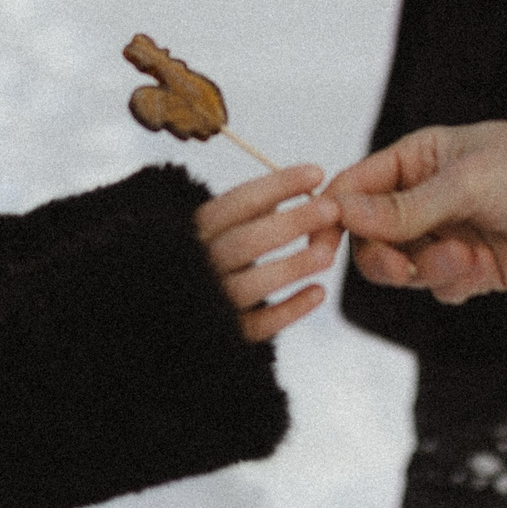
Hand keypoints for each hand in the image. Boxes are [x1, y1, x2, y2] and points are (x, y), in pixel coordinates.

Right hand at [195, 165, 339, 341]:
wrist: (174, 312)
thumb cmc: (208, 257)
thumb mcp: (220, 228)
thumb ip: (252, 211)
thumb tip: (305, 185)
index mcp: (195, 229)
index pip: (238, 202)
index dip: (278, 186)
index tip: (317, 173)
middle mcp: (197, 264)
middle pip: (245, 242)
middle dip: (292, 223)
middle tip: (332, 210)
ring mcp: (210, 300)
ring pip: (251, 285)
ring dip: (293, 267)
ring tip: (329, 254)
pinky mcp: (225, 334)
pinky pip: (259, 325)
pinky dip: (290, 310)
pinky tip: (318, 292)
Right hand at [324, 122, 506, 304]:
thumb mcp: (468, 183)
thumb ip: (407, 206)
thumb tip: (341, 211)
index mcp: (416, 160)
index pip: (354, 188)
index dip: (333, 216)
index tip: (322, 244)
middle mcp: (425, 198)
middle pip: (371, 240)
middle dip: (383, 257)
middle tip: (403, 266)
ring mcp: (449, 235)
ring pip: (404, 270)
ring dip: (427, 271)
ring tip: (467, 260)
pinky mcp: (475, 268)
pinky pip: (440, 288)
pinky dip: (453, 285)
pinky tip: (482, 269)